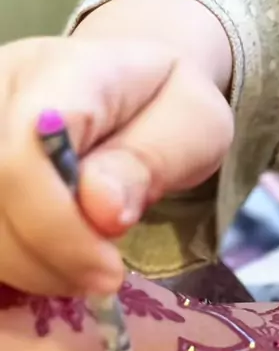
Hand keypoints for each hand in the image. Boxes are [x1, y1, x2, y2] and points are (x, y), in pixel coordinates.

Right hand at [0, 29, 231, 295]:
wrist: (133, 91)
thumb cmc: (164, 107)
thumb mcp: (190, 125)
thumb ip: (149, 161)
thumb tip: (102, 210)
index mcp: (60, 72)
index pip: (25, 157)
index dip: (58, 228)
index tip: (111, 270)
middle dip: (47, 258)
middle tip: (104, 277)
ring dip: (30, 269)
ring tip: (85, 268)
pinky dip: (17, 265)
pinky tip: (54, 263)